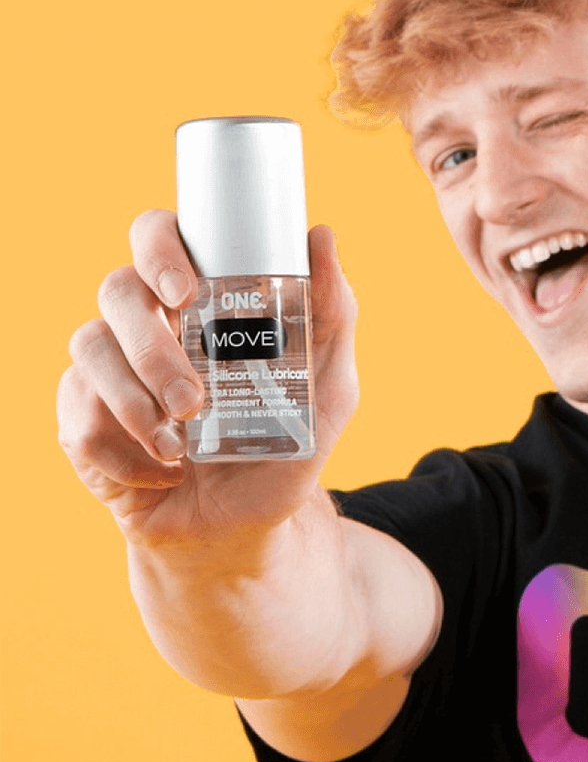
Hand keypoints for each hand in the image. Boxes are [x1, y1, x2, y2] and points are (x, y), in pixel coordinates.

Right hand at [57, 211, 360, 549]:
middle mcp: (146, 324)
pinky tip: (164, 472)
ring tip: (183, 445)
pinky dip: (128, 454)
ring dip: (137, 404)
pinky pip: (82, 420)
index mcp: (198, 300)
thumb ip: (332, 316)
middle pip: (116, 290)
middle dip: (152, 345)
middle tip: (191, 397)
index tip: (184, 289)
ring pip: (90, 350)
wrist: (246, 526)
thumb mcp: (327, 388)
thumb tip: (321, 236)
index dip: (158, 247)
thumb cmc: (284, 444)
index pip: (157, 236)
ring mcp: (106, 370)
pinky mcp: (81, 421)